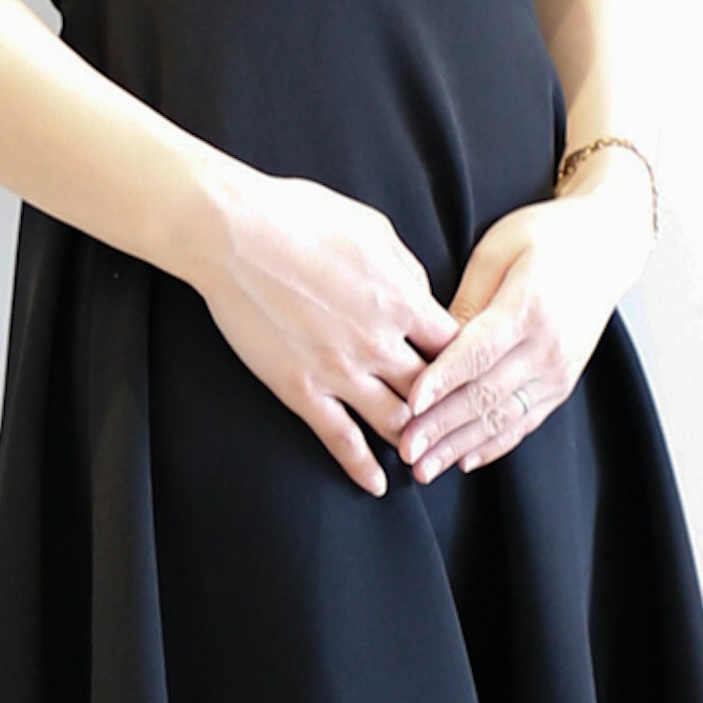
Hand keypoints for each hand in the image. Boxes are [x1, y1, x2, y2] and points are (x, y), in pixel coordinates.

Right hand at [199, 171, 461, 493]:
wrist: (233, 233)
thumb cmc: (300, 217)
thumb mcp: (373, 229)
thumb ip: (407, 269)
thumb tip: (422, 296)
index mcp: (403, 299)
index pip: (458, 347)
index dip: (468, 363)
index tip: (469, 375)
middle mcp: (380, 342)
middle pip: (435, 392)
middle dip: (450, 411)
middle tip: (458, 426)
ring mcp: (340, 370)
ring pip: (397, 423)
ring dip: (416, 443)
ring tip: (426, 457)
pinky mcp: (301, 388)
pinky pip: (340, 439)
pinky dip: (363, 467)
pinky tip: (377, 485)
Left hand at [395, 174, 642, 483]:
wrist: (605, 247)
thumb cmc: (543, 237)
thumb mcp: (497, 250)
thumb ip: (466, 301)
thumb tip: (432, 345)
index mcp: (529, 307)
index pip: (478, 352)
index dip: (442, 381)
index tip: (409, 404)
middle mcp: (549, 346)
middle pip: (486, 394)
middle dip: (441, 427)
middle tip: (404, 449)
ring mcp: (559, 370)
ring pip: (503, 418)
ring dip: (461, 446)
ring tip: (425, 469)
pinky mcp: (562, 383)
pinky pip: (524, 422)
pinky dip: (493, 445)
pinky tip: (464, 461)